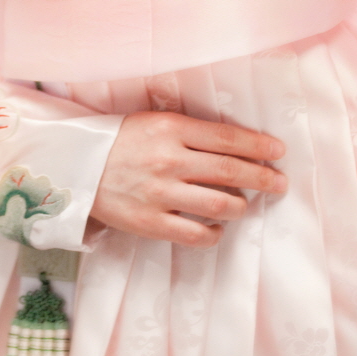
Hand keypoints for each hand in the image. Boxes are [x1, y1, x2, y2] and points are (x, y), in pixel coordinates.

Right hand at [90, 110, 286, 247]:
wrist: (76, 165)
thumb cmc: (123, 139)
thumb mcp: (157, 120)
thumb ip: (193, 131)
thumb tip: (237, 145)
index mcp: (172, 128)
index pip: (228, 138)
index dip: (259, 146)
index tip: (279, 151)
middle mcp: (169, 160)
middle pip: (231, 172)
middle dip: (263, 178)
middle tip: (280, 182)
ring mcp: (160, 193)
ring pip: (220, 205)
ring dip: (242, 206)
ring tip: (246, 204)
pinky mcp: (150, 223)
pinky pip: (195, 235)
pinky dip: (215, 233)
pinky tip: (218, 227)